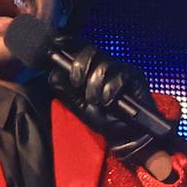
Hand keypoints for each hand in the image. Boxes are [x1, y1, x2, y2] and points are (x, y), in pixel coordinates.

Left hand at [48, 45, 158, 161]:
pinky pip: (119, 74)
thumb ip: (66, 91)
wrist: (123, 134)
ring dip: (94, 85)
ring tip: (95, 100)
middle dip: (80, 68)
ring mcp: (120, 69)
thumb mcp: (79, 106)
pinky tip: (107, 100)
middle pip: (91, 52)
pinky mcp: (134, 76)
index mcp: (91, 70)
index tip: (61, 59)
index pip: (80, 52)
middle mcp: (106, 65)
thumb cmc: (103, 119)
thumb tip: (53, 74)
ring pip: (103, 65)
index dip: (70, 52)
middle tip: (77, 84)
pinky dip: (110, 89)